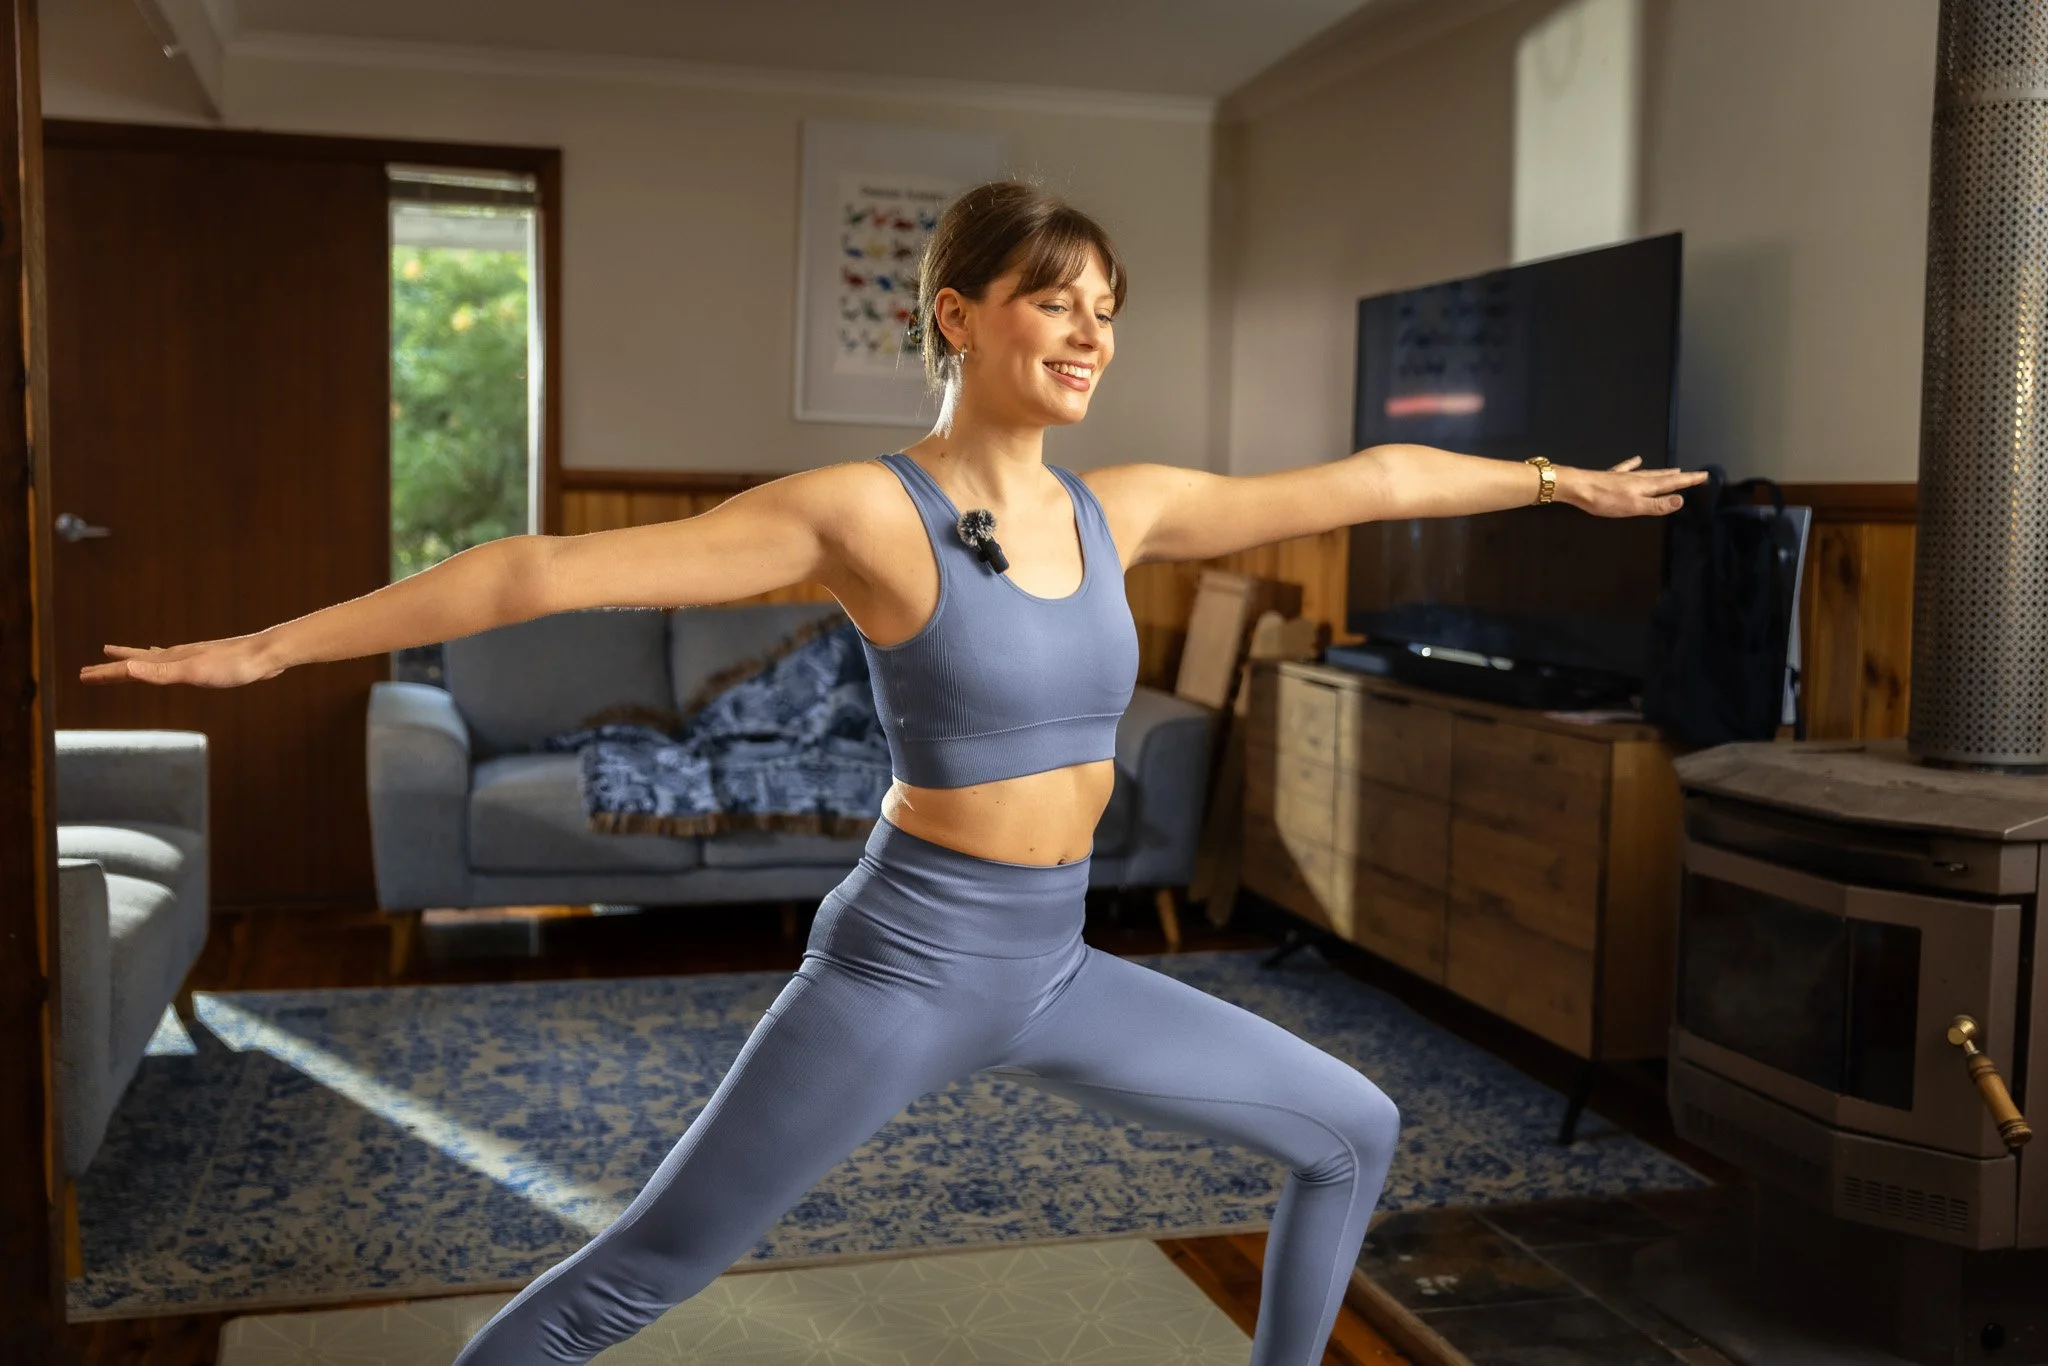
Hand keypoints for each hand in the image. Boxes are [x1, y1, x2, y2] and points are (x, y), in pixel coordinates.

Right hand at [78, 634, 282, 687]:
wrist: (266, 654)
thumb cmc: (232, 665)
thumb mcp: (193, 672)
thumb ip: (160, 672)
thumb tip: (126, 669)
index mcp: (169, 661)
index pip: (129, 670)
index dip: (106, 675)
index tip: (82, 677)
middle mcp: (176, 656)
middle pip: (136, 663)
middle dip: (113, 669)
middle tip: (88, 671)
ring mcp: (191, 657)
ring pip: (153, 660)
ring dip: (134, 661)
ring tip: (121, 657)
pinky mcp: (207, 662)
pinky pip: (174, 661)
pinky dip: (162, 660)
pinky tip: (166, 656)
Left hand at [1558, 456, 1707, 516]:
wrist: (1578, 487)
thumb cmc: (1605, 499)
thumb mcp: (1635, 507)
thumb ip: (1657, 505)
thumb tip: (1681, 500)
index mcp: (1646, 486)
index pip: (1673, 483)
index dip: (1689, 481)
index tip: (1704, 476)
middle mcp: (1638, 478)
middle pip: (1663, 477)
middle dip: (1681, 476)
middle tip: (1694, 474)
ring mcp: (1624, 476)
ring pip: (1649, 472)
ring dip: (1663, 472)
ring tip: (1675, 470)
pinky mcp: (1610, 476)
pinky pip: (1626, 468)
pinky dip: (1633, 464)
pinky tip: (1637, 459)